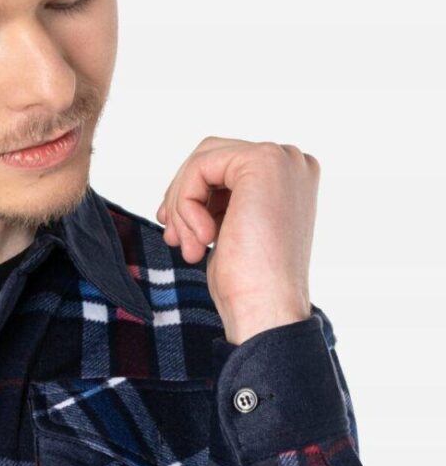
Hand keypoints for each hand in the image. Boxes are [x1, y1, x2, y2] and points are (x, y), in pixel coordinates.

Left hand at [156, 137, 318, 342]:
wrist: (267, 307)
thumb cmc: (250, 280)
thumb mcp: (233, 227)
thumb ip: (222, 199)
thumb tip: (181, 188)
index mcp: (291, 177)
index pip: (224, 166)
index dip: (191, 195)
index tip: (175, 231)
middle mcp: (291, 161)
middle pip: (209, 158)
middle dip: (183, 198)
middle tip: (173, 238)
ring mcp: (280, 158)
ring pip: (200, 163)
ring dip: (183, 207)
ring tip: (190, 247)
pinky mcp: (261, 161)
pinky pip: (198, 170)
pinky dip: (187, 205)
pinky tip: (203, 240)